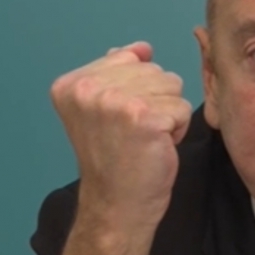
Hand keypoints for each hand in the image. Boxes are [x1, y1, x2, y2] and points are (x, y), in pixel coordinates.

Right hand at [50, 41, 191, 229]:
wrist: (117, 205)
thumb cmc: (116, 161)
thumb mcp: (104, 110)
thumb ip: (117, 74)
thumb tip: (142, 49)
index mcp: (72, 84)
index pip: (130, 59)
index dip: (138, 90)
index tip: (119, 121)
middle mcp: (87, 89)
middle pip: (155, 71)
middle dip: (156, 102)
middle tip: (134, 134)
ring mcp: (114, 101)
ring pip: (172, 87)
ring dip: (168, 115)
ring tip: (145, 139)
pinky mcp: (142, 117)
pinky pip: (182, 108)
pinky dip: (177, 130)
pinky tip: (156, 147)